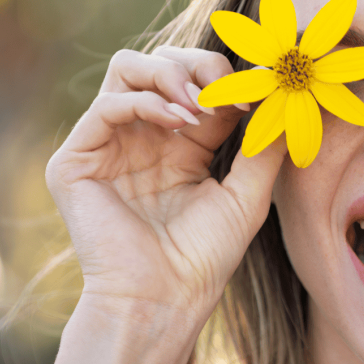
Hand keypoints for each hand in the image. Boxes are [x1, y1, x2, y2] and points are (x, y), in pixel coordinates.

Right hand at [46, 47, 285, 329]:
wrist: (165, 299)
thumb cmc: (206, 256)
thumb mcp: (247, 195)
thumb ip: (263, 148)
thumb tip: (286, 103)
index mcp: (180, 146)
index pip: (197, 85)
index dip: (227, 79)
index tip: (259, 93)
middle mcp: (143, 139)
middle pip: (161, 65)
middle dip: (198, 65)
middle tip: (226, 91)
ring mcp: (109, 147)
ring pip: (128, 70)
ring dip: (170, 74)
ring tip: (200, 105)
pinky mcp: (77, 160)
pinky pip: (107, 105)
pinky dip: (146, 101)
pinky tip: (179, 121)